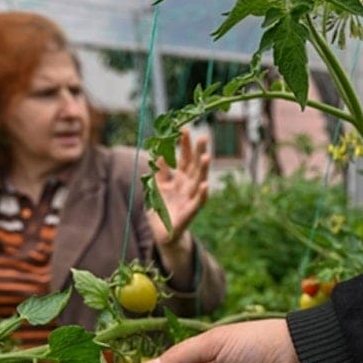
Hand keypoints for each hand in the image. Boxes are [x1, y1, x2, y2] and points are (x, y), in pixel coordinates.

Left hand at [149, 127, 209, 248]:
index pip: (183, 158)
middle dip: (198, 152)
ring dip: (204, 169)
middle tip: (203, 136)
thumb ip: (158, 172)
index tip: (183, 128)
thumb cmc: (162, 209)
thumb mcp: (156, 187)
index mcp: (179, 179)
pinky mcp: (190, 212)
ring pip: (199, 181)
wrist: (162, 233)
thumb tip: (158, 154)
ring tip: (207, 157)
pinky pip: (198, 202)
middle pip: (194, 166)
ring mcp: (190, 198)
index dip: (184, 145)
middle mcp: (187, 186)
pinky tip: (205, 185)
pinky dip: (202, 194)